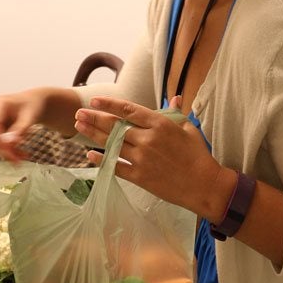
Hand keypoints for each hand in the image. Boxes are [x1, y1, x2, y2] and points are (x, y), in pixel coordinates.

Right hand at [0, 90, 45, 162]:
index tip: (9, 152)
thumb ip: (20, 129)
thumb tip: (10, 143)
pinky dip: (9, 149)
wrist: (33, 102)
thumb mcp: (29, 117)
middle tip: (17, 160)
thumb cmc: (32, 105)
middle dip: (5, 150)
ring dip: (8, 152)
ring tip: (23, 156)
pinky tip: (20, 153)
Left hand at [73, 95, 222, 214]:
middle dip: (94, 118)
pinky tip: (89, 155)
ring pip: (112, 144)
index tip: (94, 101)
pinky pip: (115, 166)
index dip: (109, 104)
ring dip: (92, 135)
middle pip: (114, 126)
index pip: (128, 110)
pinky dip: (101, 160)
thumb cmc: (198, 155)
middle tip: (79, 113)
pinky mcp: (140, 176)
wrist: (203, 185)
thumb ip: (176, 113)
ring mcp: (142, 158)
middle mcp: (148, 139)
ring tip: (79, 128)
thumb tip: (175, 97)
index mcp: (160, 124)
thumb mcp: (189, 128)